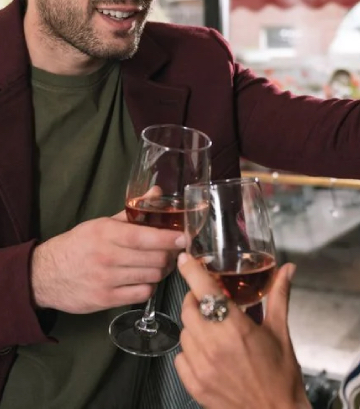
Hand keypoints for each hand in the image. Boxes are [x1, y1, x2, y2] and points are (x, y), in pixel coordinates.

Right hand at [31, 212, 184, 312]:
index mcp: (106, 233)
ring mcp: (106, 280)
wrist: (44, 275)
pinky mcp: (105, 300)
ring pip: (151, 276)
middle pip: (154, 259)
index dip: (168, 238)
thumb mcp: (102, 223)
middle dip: (170, 255)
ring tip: (161, 264)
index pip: (144, 236)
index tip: (184, 237)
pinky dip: (149, 286)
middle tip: (174, 251)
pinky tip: (145, 279)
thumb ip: (132, 210)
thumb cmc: (79, 245)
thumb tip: (158, 192)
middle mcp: (107, 256)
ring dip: (162, 271)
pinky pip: (141, 294)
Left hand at [175, 253, 309, 408]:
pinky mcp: (194, 385)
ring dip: (194, 324)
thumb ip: (279, 296)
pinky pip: (180, 358)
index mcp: (235, 328)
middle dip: (196, 298)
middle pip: (189, 308)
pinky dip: (190, 349)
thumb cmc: (281, 375)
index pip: (204, 290)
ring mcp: (201, 367)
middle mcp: (213, 345)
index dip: (192, 271)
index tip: (186, 259)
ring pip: (184, 332)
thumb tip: (287, 270)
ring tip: (213, 326)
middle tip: (210, 297)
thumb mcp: (280, 331)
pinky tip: (207, 350)